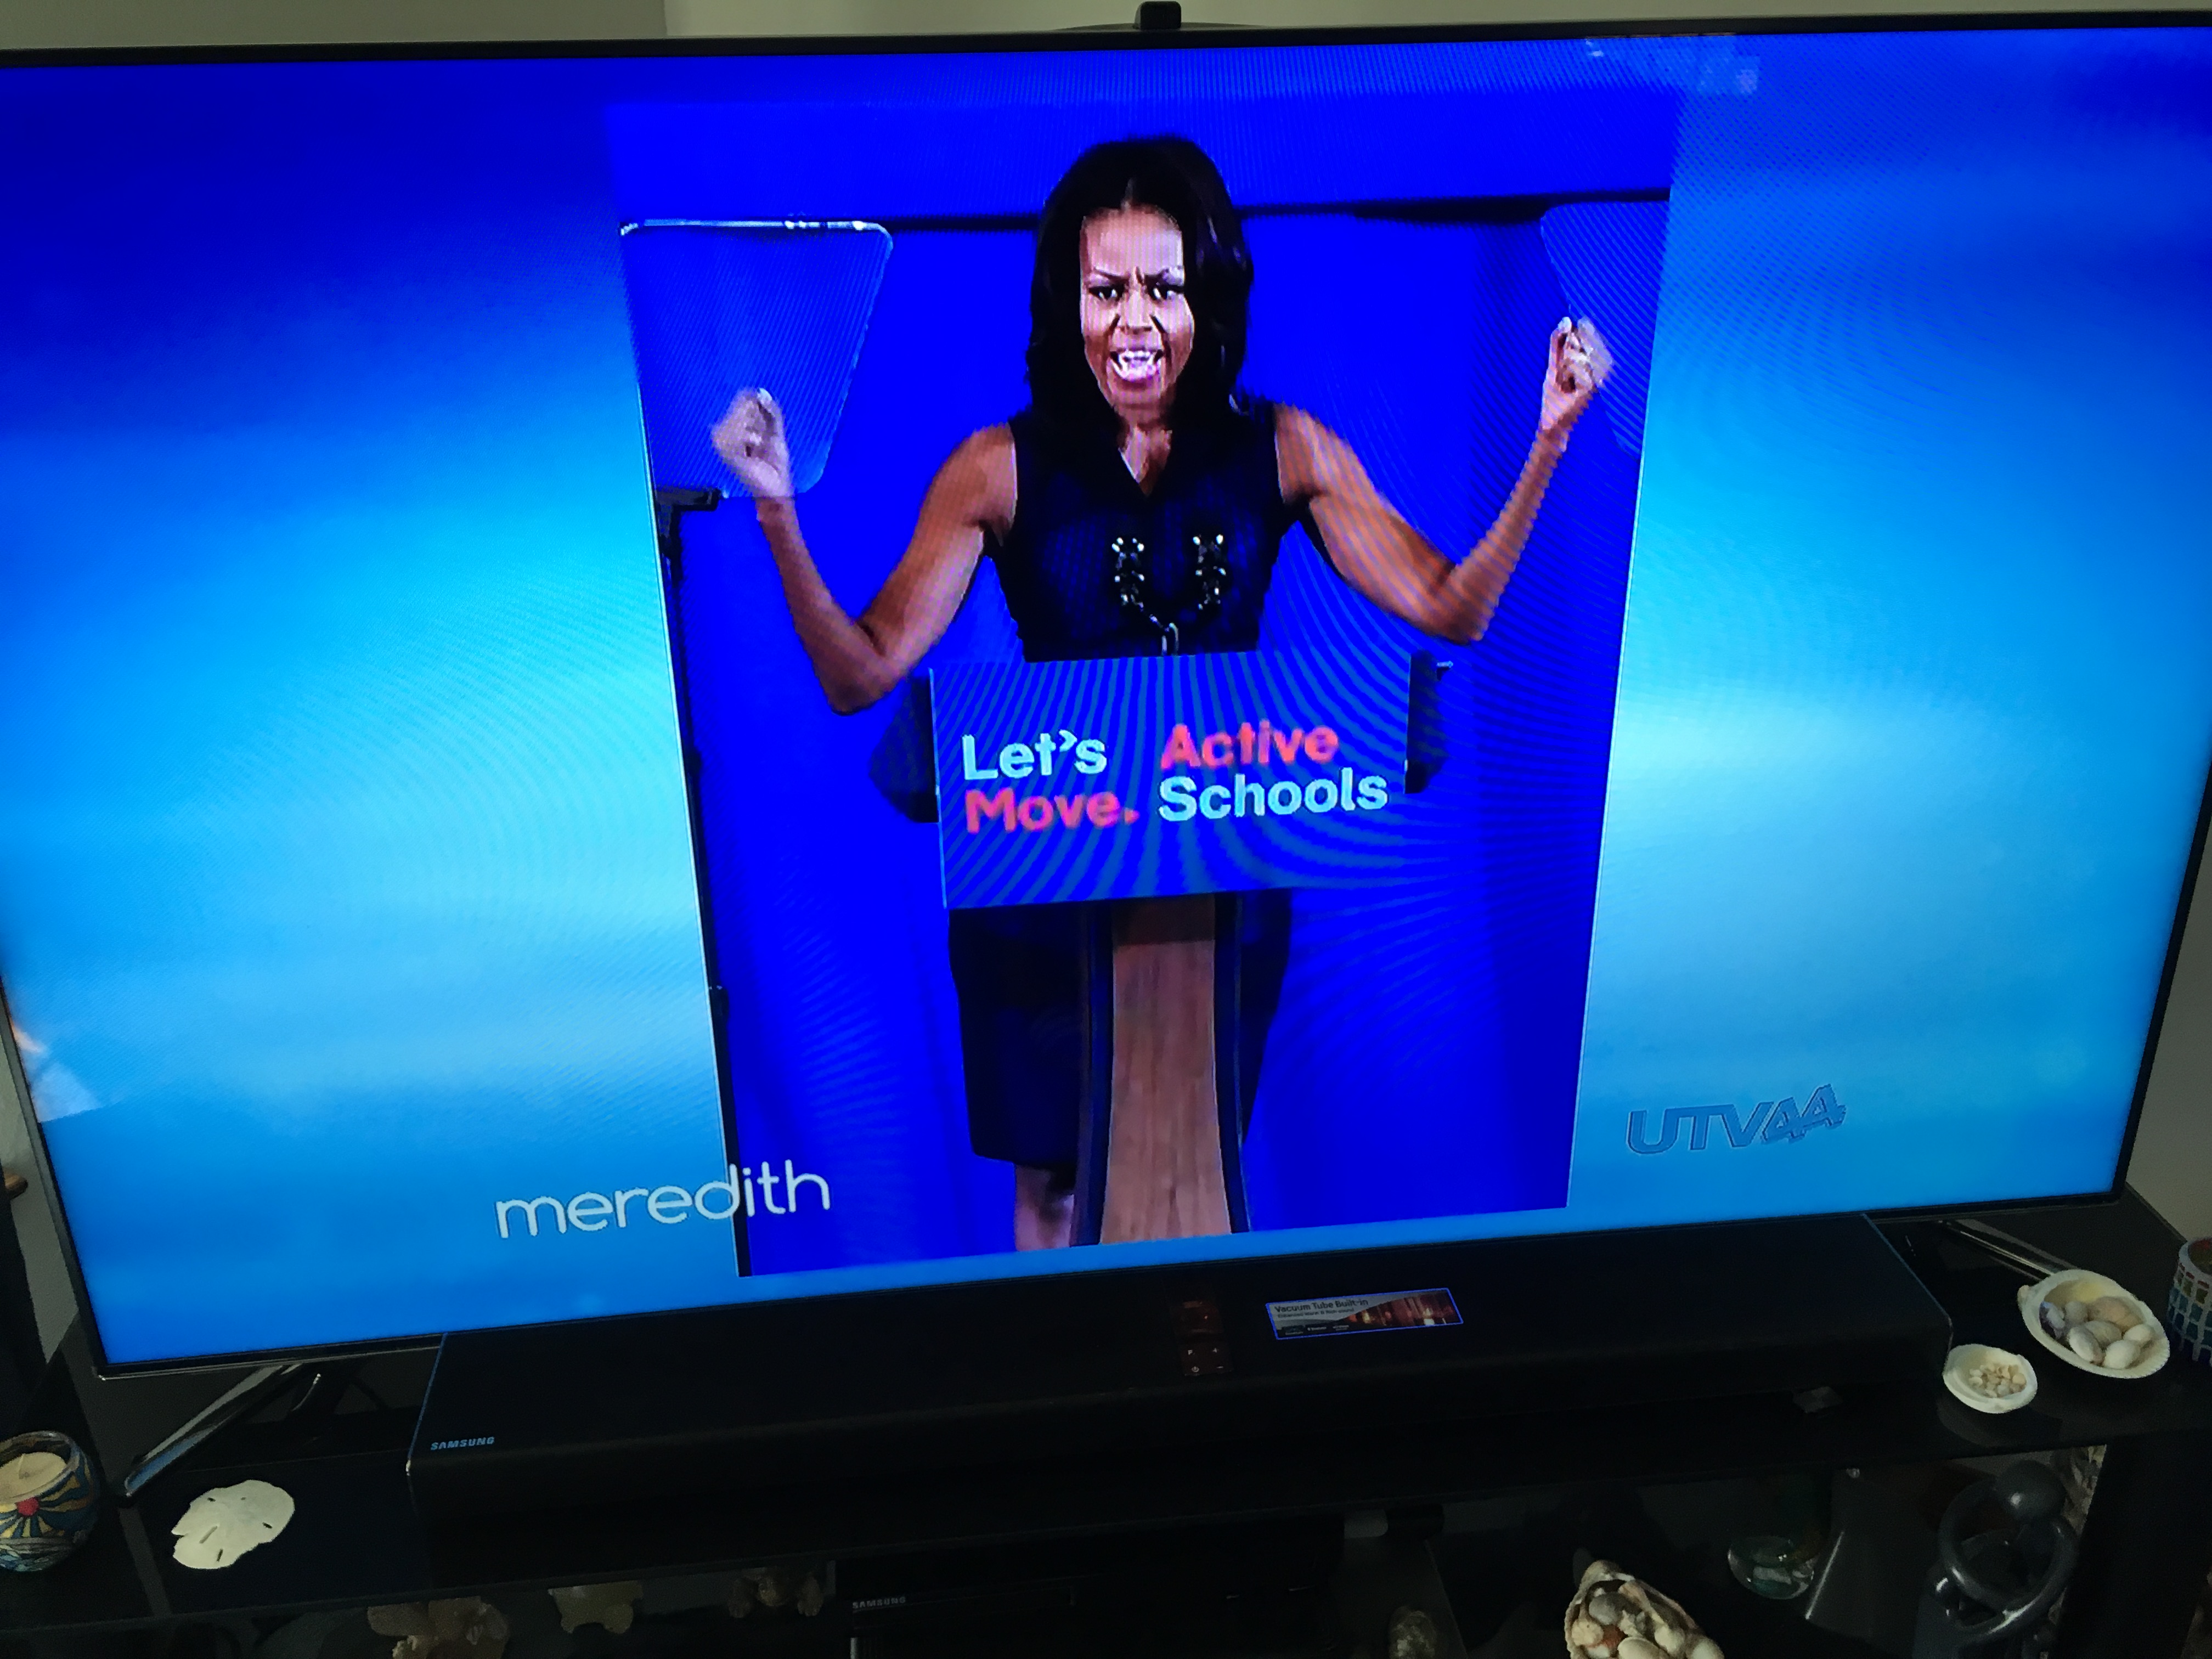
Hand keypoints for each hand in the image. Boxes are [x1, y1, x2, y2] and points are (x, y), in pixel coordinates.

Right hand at [712, 388, 794, 499]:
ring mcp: (723, 442)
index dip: (757, 407)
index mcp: (739, 425)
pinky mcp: (724, 451)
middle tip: (760, 439)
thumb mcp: (776, 432)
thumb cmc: (775, 464)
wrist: (775, 488)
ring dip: (752, 430)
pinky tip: (752, 449)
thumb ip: (771, 411)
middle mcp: (727, 431)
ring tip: (756, 445)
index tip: (764, 426)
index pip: (743, 400)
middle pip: (740, 407)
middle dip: (756, 420)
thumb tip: (761, 391)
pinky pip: (735, 432)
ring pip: (736, 418)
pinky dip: (748, 438)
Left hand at [1538, 318, 1611, 447]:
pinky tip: (1569, 387)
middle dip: (1566, 355)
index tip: (1566, 351)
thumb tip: (1566, 319)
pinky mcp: (1595, 385)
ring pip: (1577, 355)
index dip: (1574, 336)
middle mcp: (1601, 365)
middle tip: (1564, 374)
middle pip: (1580, 342)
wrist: (1553, 420)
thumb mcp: (1554, 364)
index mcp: (1594, 359)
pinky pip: (1577, 367)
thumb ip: (1558, 342)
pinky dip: (1568, 375)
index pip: (1585, 333)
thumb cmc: (1555, 393)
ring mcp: (1599, 375)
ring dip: (1565, 368)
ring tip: (1567, 382)